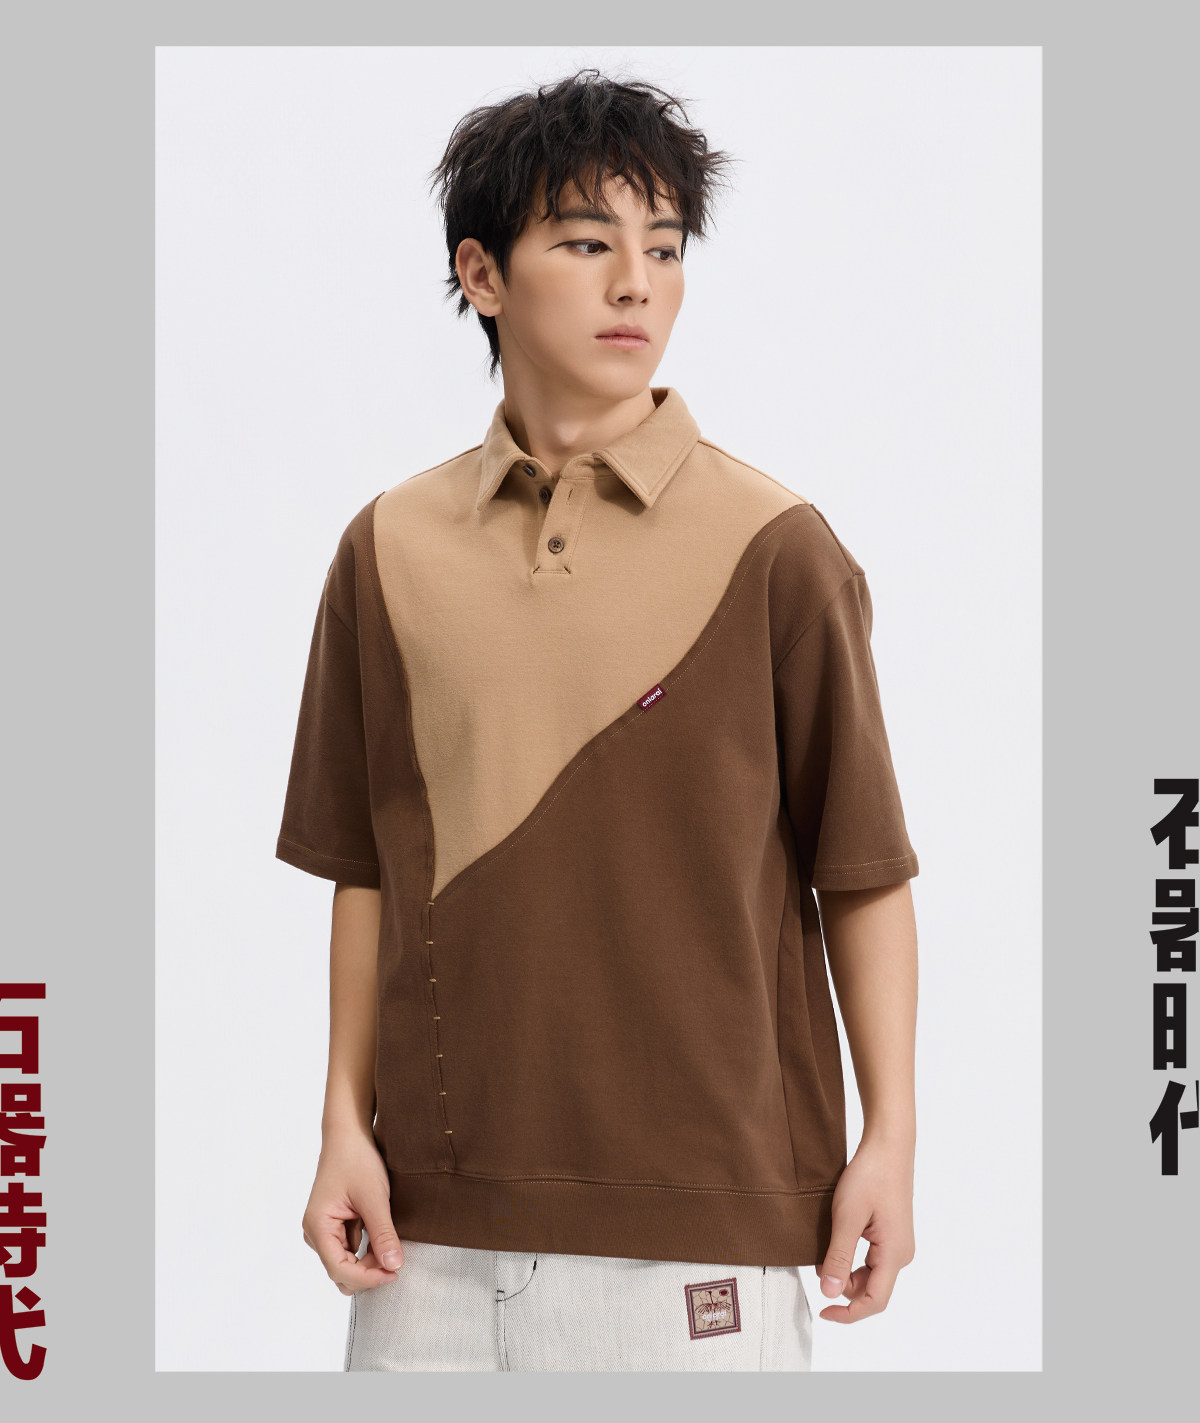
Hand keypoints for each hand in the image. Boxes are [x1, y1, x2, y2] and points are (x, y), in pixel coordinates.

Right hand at [301, 1127, 406, 1293]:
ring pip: (346, 1264)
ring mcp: (325, 1230)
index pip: (339, 1269)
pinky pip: (350, 1250)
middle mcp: (316, 1232)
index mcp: (318, 1226)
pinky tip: (382, 1237)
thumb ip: (383, 1233)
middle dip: (368, 1273)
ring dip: (369, 1262)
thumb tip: (394, 1266)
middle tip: (396, 1262)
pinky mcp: (335, 1226)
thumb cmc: (357, 1159)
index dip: (367, 1278)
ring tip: (391, 1246)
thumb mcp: (374, 1197)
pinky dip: (368, 1250)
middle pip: (340, 1272)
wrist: (350, 1134)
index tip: (394, 1273)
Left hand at [815, 1135, 914, 1322]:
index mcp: (894, 1254)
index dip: (849, 1313)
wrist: (888, 1146)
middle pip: (872, 1288)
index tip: (823, 1312)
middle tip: (819, 1265)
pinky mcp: (892, 1234)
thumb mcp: (847, 1217)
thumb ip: (838, 1257)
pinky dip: (852, 1257)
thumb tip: (829, 1294)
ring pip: (870, 1273)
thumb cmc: (869, 1176)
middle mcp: (901, 1254)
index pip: (874, 1301)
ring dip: (846, 1270)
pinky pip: (872, 1258)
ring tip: (826, 1247)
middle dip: (843, 1286)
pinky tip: (838, 1239)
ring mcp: (898, 1244)